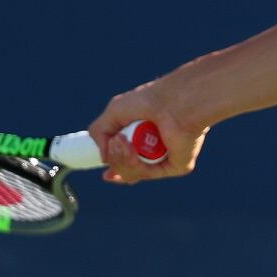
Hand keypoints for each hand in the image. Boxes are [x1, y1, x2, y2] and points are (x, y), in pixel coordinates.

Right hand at [88, 81, 209, 185]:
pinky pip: (148, 174)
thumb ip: (99, 132)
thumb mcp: (114, 112)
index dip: (115, 168)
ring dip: (120, 160)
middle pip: (125, 171)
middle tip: (117, 140)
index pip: (128, 162)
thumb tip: (103, 159)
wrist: (173, 102)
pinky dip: (134, 163)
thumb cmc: (148, 101)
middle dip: (115, 159)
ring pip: (132, 175)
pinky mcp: (177, 166)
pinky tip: (131, 148)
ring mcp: (166, 160)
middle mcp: (156, 151)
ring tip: (123, 140)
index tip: (106, 174)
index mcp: (144, 138)